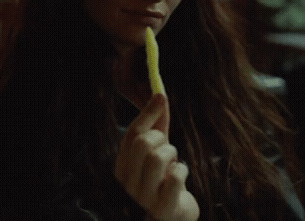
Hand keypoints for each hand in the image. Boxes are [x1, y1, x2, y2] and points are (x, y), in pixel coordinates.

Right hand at [114, 93, 199, 220]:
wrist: (174, 218)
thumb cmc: (164, 181)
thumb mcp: (158, 151)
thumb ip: (157, 127)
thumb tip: (159, 96)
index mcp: (122, 167)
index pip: (132, 134)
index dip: (148, 113)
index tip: (161, 97)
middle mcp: (127, 183)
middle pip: (143, 143)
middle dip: (162, 139)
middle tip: (168, 149)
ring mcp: (143, 198)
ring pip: (158, 157)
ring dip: (173, 155)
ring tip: (173, 164)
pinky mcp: (163, 208)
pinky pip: (174, 177)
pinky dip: (182, 171)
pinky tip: (180, 177)